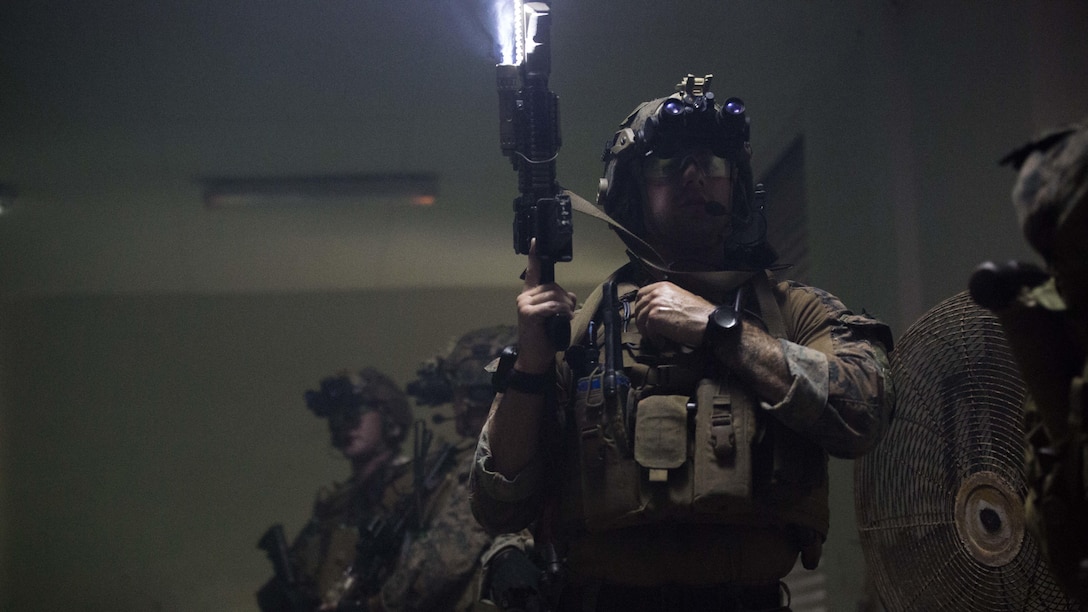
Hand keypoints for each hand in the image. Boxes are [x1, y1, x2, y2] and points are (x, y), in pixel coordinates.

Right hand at [515, 239, 575, 372]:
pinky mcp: (528, 313)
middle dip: (565, 298)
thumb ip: (559, 302)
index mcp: (529, 295)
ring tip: (565, 318)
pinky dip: (561, 312)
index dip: (534, 256)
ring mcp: (524, 304)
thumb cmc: (544, 336)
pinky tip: (563, 319)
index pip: (532, 272)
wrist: (535, 357)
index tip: (536, 241)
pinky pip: (551, 306)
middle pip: (552, 285)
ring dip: (565, 306)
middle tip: (567, 312)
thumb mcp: (553, 316)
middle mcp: (524, 296)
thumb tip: (570, 297)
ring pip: (554, 295)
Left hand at [632, 281, 714, 347]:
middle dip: (642, 320)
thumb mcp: (681, 298)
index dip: (640, 306)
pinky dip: (654, 339)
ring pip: (640, 320)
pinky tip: (662, 341)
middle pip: (638, 308)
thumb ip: (666, 300)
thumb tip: (656, 309)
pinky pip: (647, 331)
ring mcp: (654, 304)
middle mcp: (657, 293)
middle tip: (648, 330)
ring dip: (647, 331)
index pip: (641, 294)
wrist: (708, 322)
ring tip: (656, 337)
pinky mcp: (654, 318)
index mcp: (663, 287)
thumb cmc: (700, 313)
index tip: (642, 314)